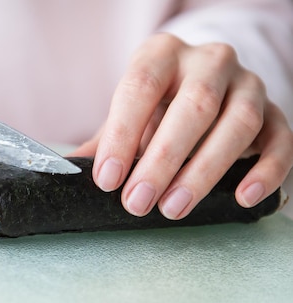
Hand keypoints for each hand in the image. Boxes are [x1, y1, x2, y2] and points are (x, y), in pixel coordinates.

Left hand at [72, 33, 292, 219]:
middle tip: (137, 202)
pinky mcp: (276, 111)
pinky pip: (281, 140)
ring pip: (237, 124)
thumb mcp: (128, 113)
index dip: (122, 135)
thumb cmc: (158, 104)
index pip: (140, 87)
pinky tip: (242, 197)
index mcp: (162, 55)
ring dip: (204, 171)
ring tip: (173, 208)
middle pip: (192, 107)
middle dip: (162, 160)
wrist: (206, 83)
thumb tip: (69, 174)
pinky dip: (265, 171)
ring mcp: (248, 84)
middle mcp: (209, 62)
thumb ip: (105, 140)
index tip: (106, 179)